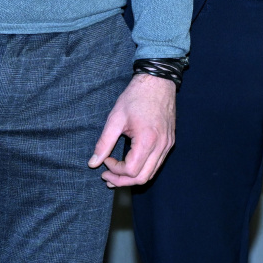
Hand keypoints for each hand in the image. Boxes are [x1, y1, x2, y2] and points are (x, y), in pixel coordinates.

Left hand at [88, 73, 176, 187]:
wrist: (158, 81)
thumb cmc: (136, 97)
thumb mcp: (116, 118)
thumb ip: (104, 143)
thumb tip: (93, 163)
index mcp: (147, 140)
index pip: (131, 171)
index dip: (115, 171)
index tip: (105, 161)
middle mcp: (161, 145)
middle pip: (142, 178)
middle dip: (122, 181)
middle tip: (107, 176)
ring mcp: (167, 144)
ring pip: (151, 173)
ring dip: (133, 177)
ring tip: (117, 174)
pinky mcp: (169, 141)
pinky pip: (157, 163)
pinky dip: (143, 168)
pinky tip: (131, 163)